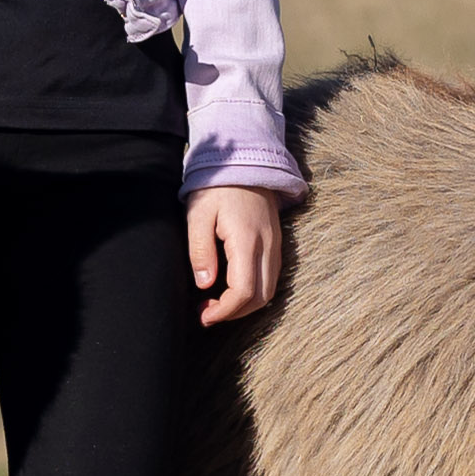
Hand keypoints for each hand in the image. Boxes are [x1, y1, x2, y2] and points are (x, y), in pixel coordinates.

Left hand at [189, 186, 287, 323]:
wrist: (244, 160)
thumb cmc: (217, 186)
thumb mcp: (198, 214)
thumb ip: (201, 250)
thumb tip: (204, 285)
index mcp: (247, 240)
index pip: (243, 291)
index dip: (224, 311)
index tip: (204, 316)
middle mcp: (267, 246)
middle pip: (261, 298)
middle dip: (235, 313)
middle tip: (207, 313)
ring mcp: (276, 245)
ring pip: (269, 291)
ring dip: (245, 305)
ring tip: (217, 304)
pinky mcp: (276, 243)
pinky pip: (271, 277)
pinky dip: (254, 292)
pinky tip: (232, 289)